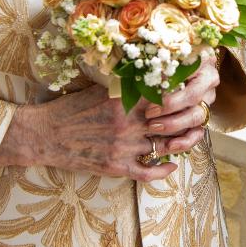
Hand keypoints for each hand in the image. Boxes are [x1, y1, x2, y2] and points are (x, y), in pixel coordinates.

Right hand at [0, 86, 178, 181]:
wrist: (46, 135)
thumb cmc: (71, 108)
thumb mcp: (97, 89)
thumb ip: (124, 84)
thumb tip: (147, 74)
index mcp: (123, 101)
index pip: (164, 96)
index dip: (182, 93)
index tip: (193, 89)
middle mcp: (127, 124)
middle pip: (170, 122)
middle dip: (187, 117)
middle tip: (199, 112)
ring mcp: (123, 147)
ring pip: (164, 147)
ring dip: (181, 143)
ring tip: (191, 137)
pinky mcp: (116, 166)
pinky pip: (147, 172)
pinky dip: (163, 171)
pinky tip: (172, 166)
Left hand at [142, 59, 220, 153]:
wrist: (148, 85)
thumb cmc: (150, 69)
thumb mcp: (151, 64)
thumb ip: (154, 68)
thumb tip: (150, 75)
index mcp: (200, 60)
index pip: (191, 71)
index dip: (171, 82)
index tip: (151, 92)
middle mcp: (208, 81)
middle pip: (194, 96)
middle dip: (170, 107)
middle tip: (149, 112)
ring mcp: (206, 101)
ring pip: (197, 116)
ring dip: (173, 124)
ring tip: (153, 126)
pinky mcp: (202, 120)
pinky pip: (198, 134)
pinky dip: (184, 142)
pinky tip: (169, 145)